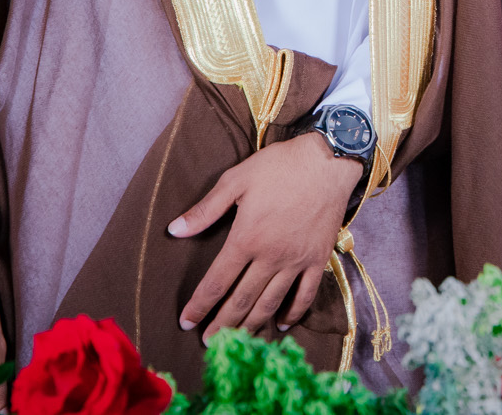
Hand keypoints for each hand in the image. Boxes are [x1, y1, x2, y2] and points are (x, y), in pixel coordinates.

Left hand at [169, 132, 364, 340]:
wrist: (328, 160)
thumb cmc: (279, 166)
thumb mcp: (236, 180)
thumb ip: (205, 209)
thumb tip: (174, 230)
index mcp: (246, 238)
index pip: (217, 282)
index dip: (199, 304)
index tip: (186, 321)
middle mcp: (270, 256)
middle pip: (241, 299)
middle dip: (222, 324)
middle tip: (208, 342)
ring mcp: (296, 261)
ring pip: (270, 302)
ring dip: (251, 324)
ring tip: (237, 340)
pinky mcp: (318, 259)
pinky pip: (305, 295)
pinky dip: (292, 313)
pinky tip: (280, 324)